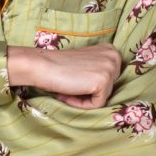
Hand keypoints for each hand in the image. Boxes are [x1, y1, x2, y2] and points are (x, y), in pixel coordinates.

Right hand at [7, 43, 121, 109]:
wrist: (42, 65)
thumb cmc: (59, 65)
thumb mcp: (86, 62)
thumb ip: (98, 69)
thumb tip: (102, 88)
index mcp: (110, 50)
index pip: (109, 79)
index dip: (90, 84)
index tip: (75, 81)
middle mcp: (114, 57)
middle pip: (108, 88)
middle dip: (89, 91)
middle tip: (70, 86)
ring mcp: (110, 69)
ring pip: (103, 97)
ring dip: (84, 98)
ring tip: (68, 89)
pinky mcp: (103, 82)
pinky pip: (97, 104)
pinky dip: (81, 104)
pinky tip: (68, 94)